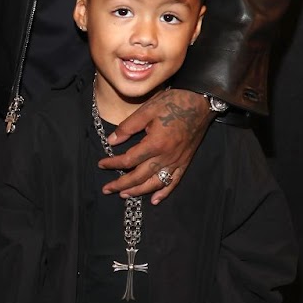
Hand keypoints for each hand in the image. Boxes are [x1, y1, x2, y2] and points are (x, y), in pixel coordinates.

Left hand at [99, 89, 211, 203]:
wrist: (201, 103)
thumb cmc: (173, 103)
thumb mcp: (147, 110)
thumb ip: (128, 127)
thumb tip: (111, 140)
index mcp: (155, 144)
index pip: (129, 160)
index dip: (113, 164)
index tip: (101, 164)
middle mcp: (166, 157)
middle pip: (139, 177)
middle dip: (121, 184)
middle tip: (107, 189)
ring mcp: (177, 162)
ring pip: (155, 183)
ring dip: (138, 191)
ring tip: (124, 195)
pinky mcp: (185, 162)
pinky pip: (173, 182)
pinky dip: (163, 192)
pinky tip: (154, 199)